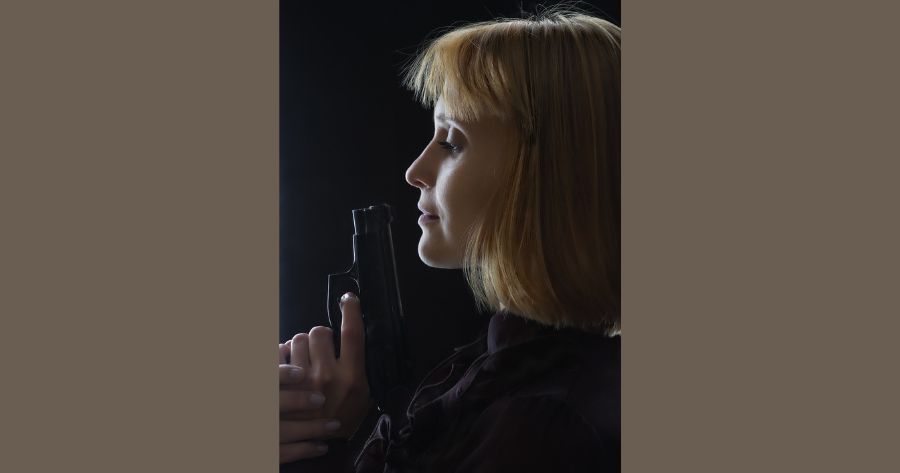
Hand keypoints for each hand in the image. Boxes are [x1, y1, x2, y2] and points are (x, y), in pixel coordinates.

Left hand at [279, 292, 374, 463]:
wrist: (321, 445)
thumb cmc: (344, 416)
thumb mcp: (361, 391)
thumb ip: (354, 364)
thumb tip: (343, 334)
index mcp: (352, 376)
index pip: (353, 333)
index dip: (351, 310)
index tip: (348, 298)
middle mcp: (327, 376)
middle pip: (319, 332)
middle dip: (319, 336)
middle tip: (321, 349)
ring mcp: (302, 381)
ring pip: (296, 339)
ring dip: (300, 344)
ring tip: (304, 358)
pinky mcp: (283, 385)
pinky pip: (279, 353)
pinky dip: (283, 354)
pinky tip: (288, 364)